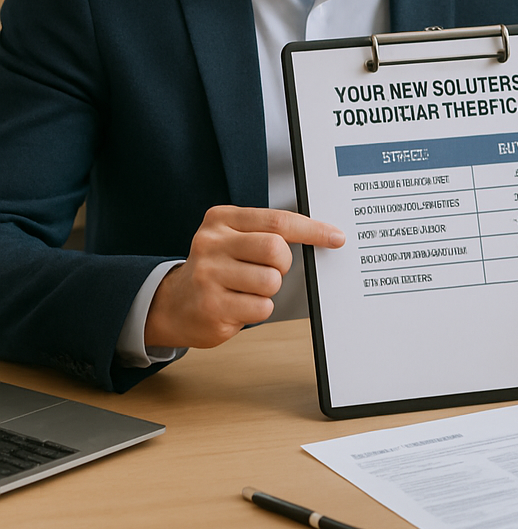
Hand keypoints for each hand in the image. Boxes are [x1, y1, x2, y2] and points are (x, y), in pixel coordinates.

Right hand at [145, 205, 343, 348]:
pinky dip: (258, 309)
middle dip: (282, 264)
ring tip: (247, 288)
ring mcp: (208, 276)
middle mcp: (211, 244)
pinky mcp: (211, 307)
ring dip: (269, 289)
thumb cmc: (217, 268)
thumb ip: (267, 231)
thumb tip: (321, 233)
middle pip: (275, 249)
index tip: (335, 236)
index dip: (312, 229)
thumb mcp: (233, 237)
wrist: (173, 304)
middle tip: (269, 269)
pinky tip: (237, 305)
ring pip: (271, 281)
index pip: (278, 220)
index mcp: (221, 219)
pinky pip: (261, 308)